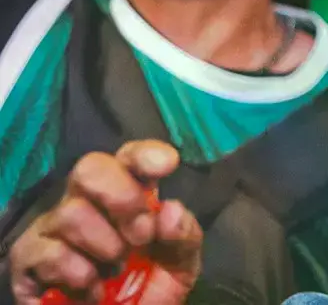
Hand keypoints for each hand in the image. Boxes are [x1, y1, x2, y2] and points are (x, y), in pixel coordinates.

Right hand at [10, 141, 202, 304]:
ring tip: (116, 271)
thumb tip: (171, 211)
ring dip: (105, 247)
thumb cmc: (147, 287)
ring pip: (71, 213)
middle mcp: (85, 202)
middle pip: (89, 168)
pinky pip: (48, 252)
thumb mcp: (180, 264)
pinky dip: (79, 275)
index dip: (144, 154)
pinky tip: (92, 290)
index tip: (167, 164)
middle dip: (122, 199)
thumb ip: (183, 236)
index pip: (129, 157)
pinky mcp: (27, 259)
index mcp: (126, 195)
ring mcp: (52, 228)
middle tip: (142, 236)